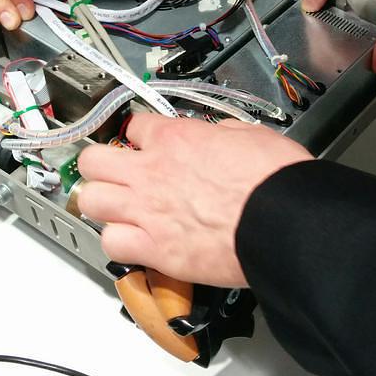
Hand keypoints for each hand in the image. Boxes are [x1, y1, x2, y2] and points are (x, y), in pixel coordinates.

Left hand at [77, 116, 312, 286]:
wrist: (284, 221)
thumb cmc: (275, 180)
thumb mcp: (250, 134)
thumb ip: (220, 134)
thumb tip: (216, 138)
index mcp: (176, 138)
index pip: (134, 126)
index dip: (138, 136)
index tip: (142, 145)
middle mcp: (152, 171)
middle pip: (93, 162)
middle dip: (101, 166)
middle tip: (114, 174)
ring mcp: (147, 211)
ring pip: (91, 201)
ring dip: (103, 204)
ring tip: (118, 210)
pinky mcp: (155, 249)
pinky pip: (111, 243)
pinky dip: (119, 242)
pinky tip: (135, 241)